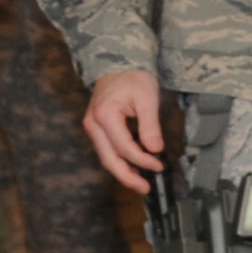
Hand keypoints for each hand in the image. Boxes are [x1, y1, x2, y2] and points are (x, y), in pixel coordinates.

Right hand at [84, 69, 164, 190]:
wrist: (119, 64)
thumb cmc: (134, 77)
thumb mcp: (147, 98)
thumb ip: (150, 126)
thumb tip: (155, 150)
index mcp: (105, 116)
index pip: (124, 147)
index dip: (142, 160)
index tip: (159, 165)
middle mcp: (93, 124)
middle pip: (109, 159)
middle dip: (127, 176)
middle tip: (145, 188)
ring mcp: (92, 127)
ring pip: (106, 157)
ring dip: (123, 171)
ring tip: (141, 183)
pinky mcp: (97, 129)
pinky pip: (107, 150)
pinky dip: (120, 161)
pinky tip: (134, 168)